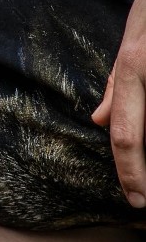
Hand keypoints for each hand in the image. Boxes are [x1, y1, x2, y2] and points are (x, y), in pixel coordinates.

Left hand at [93, 0, 145, 207]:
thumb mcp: (133, 42)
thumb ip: (119, 84)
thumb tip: (99, 121)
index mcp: (133, 69)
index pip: (125, 132)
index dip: (130, 172)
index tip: (135, 199)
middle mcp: (144, 72)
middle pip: (139, 135)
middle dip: (145, 170)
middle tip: (145, 194)